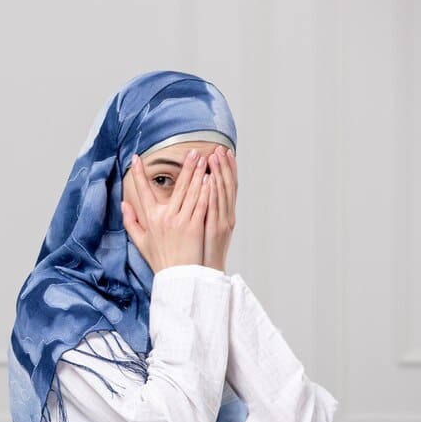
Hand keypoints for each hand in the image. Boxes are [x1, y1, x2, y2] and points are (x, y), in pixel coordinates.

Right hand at [121, 148, 210, 273]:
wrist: (177, 278)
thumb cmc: (160, 260)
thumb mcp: (141, 242)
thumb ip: (130, 222)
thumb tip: (123, 204)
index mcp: (151, 219)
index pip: (142, 192)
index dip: (138, 174)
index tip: (135, 159)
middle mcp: (165, 217)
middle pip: (176, 186)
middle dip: (185, 167)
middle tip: (192, 152)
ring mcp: (181, 221)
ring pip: (191, 192)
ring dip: (197, 173)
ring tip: (203, 159)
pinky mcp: (195, 226)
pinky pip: (201, 204)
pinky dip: (206, 190)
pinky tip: (210, 178)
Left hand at [202, 146, 237, 271]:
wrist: (205, 273)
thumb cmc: (199, 252)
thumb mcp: (201, 228)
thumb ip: (198, 211)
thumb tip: (193, 196)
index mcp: (220, 214)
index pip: (224, 186)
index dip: (225, 169)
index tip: (221, 151)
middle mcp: (225, 215)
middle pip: (227, 185)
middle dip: (224, 166)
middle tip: (220, 148)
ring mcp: (222, 221)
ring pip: (223, 192)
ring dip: (220, 173)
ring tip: (216, 156)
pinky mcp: (217, 229)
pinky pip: (216, 207)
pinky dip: (215, 192)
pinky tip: (211, 179)